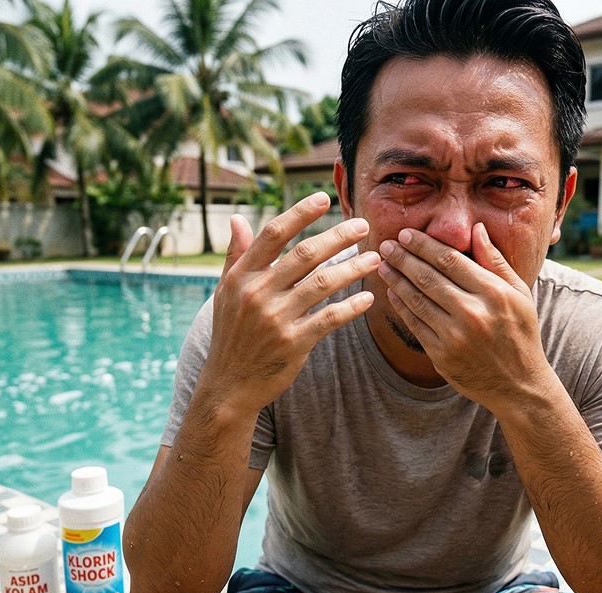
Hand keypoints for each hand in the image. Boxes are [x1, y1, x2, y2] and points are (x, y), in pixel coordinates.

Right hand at [200, 193, 380, 413]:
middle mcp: (257, 292)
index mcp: (242, 275)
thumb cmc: (232, 333)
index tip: (323, 198)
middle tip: (364, 226)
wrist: (229, 384)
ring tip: (374, 259)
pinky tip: (368, 298)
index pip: (274, 234)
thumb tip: (238, 218)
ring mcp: (276, 318)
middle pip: (305, 254)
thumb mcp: (226, 292)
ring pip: (323, 284)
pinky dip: (351, 307)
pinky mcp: (293, 343)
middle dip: (339, 237)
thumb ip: (236, 255)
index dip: (300, 213)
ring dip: (353, 268)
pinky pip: (329, 319)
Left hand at [377, 223, 551, 409]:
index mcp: (493, 293)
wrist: (518, 384)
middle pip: (428, 277)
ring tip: (383, 265)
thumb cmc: (520, 333)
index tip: (406, 234)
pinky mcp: (441, 355)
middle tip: (386, 245)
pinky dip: (401, 306)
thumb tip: (476, 229)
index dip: (424, 245)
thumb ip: (495, 261)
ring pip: (417, 300)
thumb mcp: (519, 293)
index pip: (450, 260)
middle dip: (403, 258)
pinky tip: (391, 292)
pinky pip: (415, 324)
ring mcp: (455, 336)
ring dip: (396, 280)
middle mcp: (473, 313)